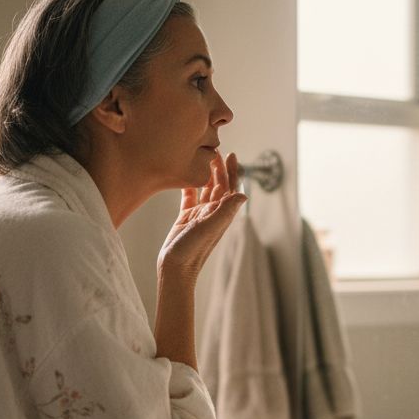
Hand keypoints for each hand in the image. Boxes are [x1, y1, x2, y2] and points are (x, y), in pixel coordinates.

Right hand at [158, 151, 247, 281]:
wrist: (175, 268)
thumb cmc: (192, 251)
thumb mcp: (210, 228)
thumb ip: (225, 211)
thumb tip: (243, 194)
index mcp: (221, 213)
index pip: (230, 187)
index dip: (232, 171)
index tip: (231, 154)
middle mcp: (212, 213)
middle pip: (219, 185)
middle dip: (219, 167)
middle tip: (214, 150)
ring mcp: (199, 215)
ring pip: (205, 189)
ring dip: (206, 173)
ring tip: (203, 158)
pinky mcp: (186, 218)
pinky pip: (189, 197)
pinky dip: (189, 185)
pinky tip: (186, 175)